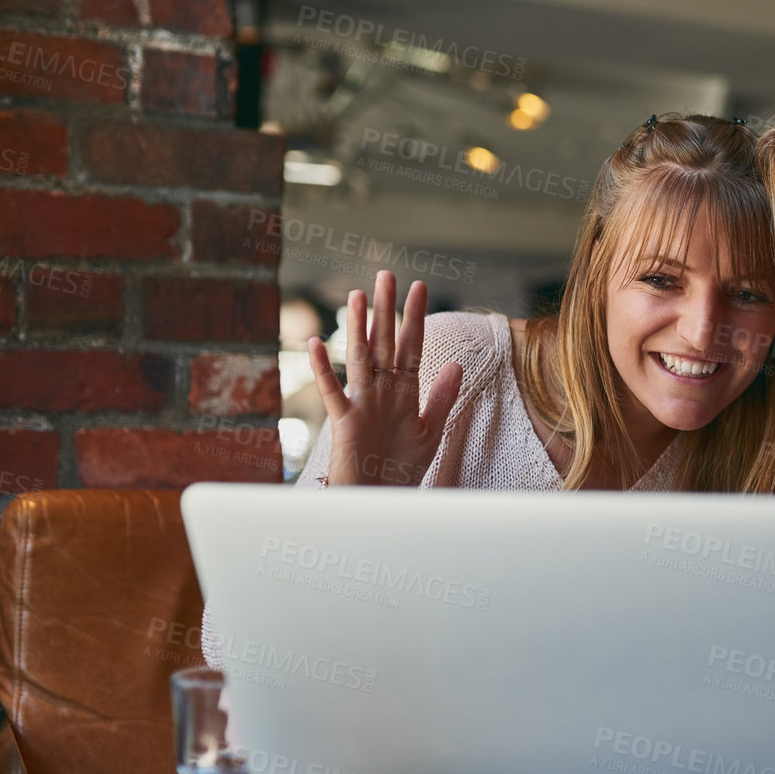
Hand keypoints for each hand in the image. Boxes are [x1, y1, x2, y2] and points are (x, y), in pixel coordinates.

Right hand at [306, 271, 461, 485]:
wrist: (380, 498)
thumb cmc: (402, 467)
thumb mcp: (430, 430)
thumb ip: (442, 397)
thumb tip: (456, 364)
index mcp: (405, 392)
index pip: (412, 346)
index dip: (415, 317)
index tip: (419, 286)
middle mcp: (382, 391)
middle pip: (385, 343)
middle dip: (387, 310)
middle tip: (387, 275)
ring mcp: (362, 403)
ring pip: (360, 358)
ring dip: (358, 328)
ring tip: (357, 296)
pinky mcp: (345, 421)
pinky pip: (333, 391)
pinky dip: (324, 369)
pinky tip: (317, 344)